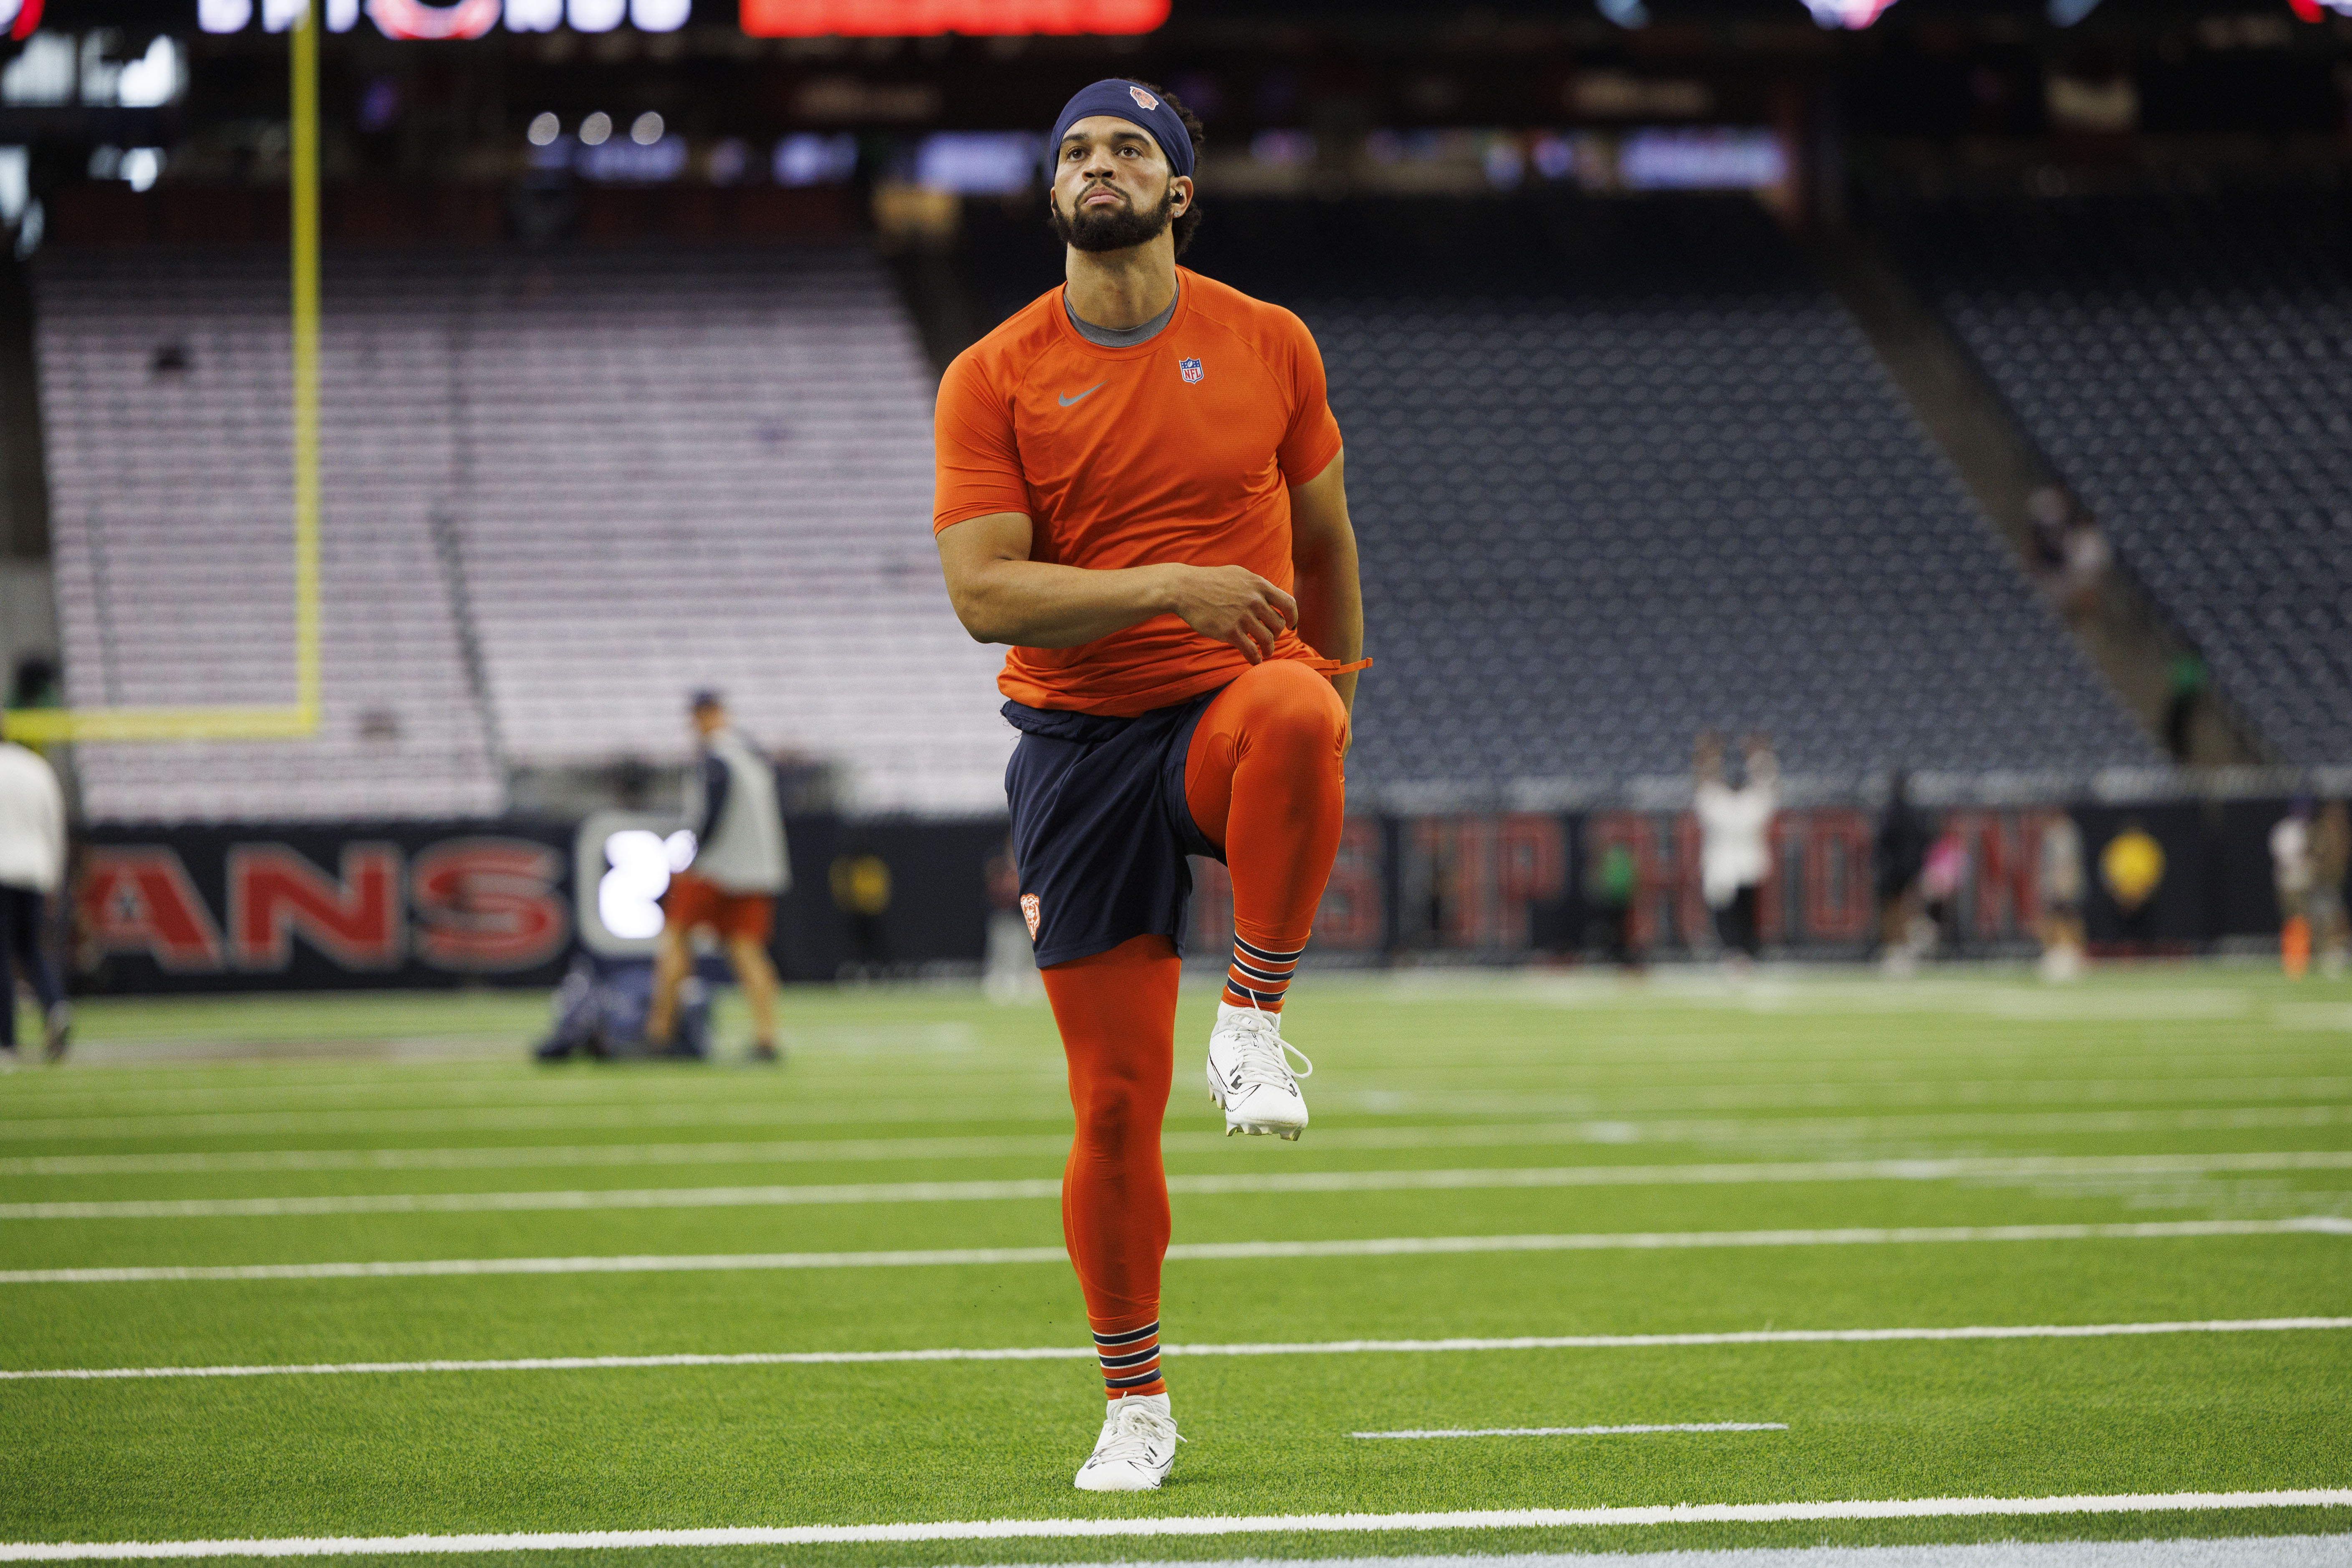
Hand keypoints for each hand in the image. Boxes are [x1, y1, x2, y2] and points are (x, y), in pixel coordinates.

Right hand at [1165, 565, 1296, 663]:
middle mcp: (1254, 600)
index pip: (1288, 603)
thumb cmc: (1210, 581)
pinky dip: (1255, 659)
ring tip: (1265, 653)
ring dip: (1269, 649)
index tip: (1290, 625)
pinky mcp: (1230, 632)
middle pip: (1278, 624)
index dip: (1292, 617)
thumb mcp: (1238, 574)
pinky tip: (1254, 661)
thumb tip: (1270, 596)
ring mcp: (1243, 617)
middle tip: (1271, 639)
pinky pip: (1251, 650)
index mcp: (1259, 585)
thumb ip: (1256, 586)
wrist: (1184, 589)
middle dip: (1277, 634)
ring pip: (1267, 639)